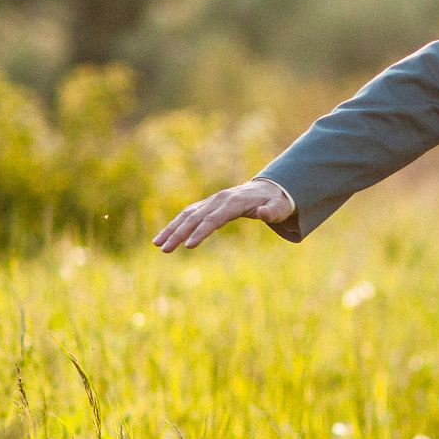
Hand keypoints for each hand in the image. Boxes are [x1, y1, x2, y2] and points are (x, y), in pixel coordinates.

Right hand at [152, 179, 293, 252]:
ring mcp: (212, 201)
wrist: (271, 189)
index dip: (201, 232)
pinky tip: (165, 236)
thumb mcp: (281, 207)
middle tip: (165, 249)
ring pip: (187, 214)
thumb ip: (274, 211)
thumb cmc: (277, 202)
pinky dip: (176, 224)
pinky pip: (189, 214)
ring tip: (157, 244)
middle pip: (195, 217)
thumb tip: (264, 213)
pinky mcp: (209, 205)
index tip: (188, 246)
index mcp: (234, 202)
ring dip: (171, 229)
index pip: (213, 219)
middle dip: (178, 233)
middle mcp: (219, 200)